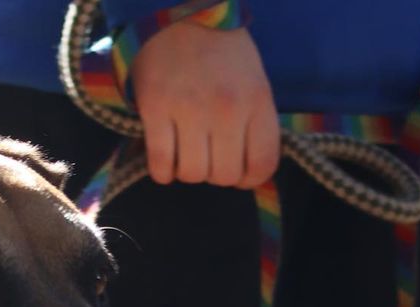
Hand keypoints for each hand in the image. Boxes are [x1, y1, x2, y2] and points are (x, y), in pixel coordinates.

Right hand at [130, 22, 279, 187]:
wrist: (178, 14)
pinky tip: (164, 155)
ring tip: (185, 149)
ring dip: (187, 170)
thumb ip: (254, 122)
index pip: (263, 165)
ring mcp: (190, 109)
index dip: (249, 177)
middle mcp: (226, 108)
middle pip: (224, 176)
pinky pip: (161, 166)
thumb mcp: (253, 81)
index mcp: (256, 100)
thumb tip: (248, 172)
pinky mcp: (156, 110)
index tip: (238, 170)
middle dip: (215, 172)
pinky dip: (162, 171)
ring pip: (193, 175)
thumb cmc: (220, 52)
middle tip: (207, 153)